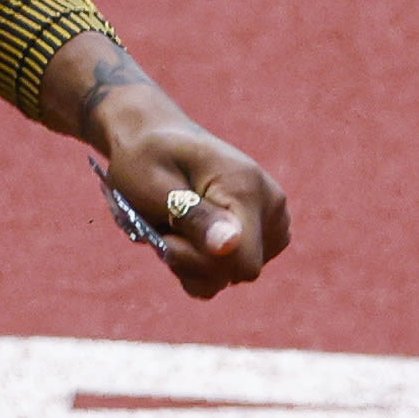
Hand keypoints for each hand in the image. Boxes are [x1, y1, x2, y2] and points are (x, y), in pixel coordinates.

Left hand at [91, 99, 292, 302]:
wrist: (153, 142)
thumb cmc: (147, 158)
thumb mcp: (155, 184)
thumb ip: (193, 215)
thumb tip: (228, 246)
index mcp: (247, 188)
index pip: (244, 261)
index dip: (201, 261)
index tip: (169, 236)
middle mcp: (270, 206)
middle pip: (238, 272)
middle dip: (193, 260)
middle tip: (165, 228)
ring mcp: (271, 222)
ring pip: (232, 275)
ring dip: (193, 261)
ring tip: (175, 228)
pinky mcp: (263, 236)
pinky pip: (231, 272)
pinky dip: (202, 263)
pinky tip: (187, 236)